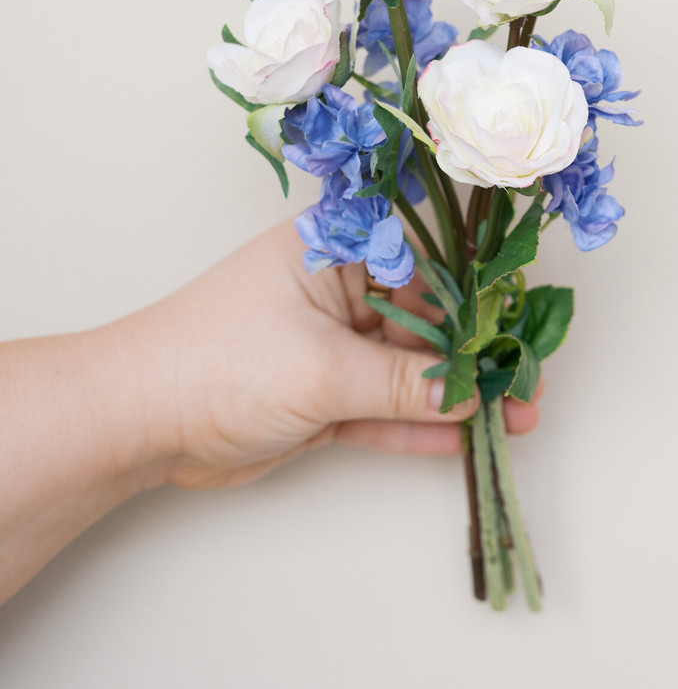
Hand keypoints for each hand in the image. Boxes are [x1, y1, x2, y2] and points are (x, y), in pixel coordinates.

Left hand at [120, 218, 542, 489]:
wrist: (138, 422)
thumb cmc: (215, 364)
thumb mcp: (323, 370)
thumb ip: (404, 383)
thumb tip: (470, 391)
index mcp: (334, 249)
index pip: (426, 266)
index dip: (478, 301)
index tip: (520, 331)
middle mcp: (337, 289)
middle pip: (426, 321)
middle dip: (475, 357)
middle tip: (526, 386)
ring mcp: (329, 345)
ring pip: (408, 370)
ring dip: (456, 397)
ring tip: (515, 419)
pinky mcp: (321, 396)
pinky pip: (383, 408)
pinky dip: (418, 425)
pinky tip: (462, 439)